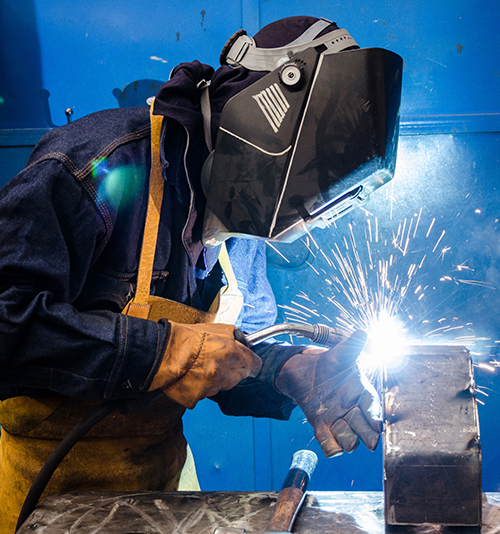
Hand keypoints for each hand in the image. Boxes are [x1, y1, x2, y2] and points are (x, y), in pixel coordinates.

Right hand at [149, 322, 261, 408]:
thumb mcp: (216, 328)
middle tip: (217, 361)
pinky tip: (190, 377)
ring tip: (199, 367)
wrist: (161, 351)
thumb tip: (245, 343)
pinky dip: (199, 388)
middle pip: (240, 377)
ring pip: (221, 387)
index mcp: (231, 352)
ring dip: (215, 379)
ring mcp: (210, 387)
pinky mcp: (197, 398)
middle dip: (233, 370)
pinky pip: (203, 395)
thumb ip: (234, 337)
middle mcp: (224, 371)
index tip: (249, 363)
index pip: (255, 365)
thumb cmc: (185, 337)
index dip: (251, 363)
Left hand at [275, 331, 380, 456]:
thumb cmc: (329, 364)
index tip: (377, 424)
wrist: (306, 373)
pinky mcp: (322, 428)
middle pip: (365, 428)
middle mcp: (354, 410)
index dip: (375, 416)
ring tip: (344, 434)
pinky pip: (329, 444)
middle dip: (367, 434)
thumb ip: (352, 346)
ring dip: (347, 439)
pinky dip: (330, 447)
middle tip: (370, 440)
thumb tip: (363, 333)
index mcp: (362, 393)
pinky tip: (330, 444)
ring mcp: (339, 421)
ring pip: (348, 438)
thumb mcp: (340, 354)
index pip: (372, 407)